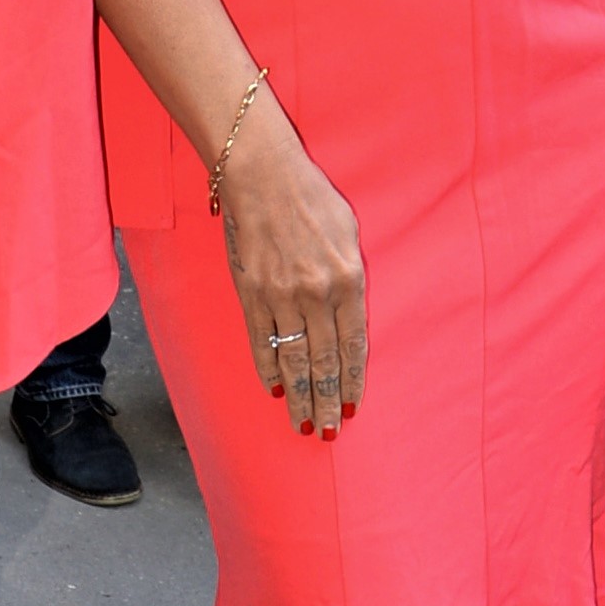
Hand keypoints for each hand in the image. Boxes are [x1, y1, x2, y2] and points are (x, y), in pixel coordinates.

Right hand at [217, 97, 366, 437]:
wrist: (263, 173)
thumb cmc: (312, 197)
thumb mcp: (349, 231)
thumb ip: (352, 276)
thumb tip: (350, 313)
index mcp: (349, 279)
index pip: (353, 345)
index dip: (352, 380)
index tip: (352, 407)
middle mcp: (317, 293)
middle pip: (324, 361)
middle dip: (327, 401)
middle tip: (328, 432)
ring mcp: (281, 295)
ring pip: (293, 359)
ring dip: (299, 397)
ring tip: (302, 425)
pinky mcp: (251, 291)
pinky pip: (261, 340)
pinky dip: (268, 368)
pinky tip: (273, 389)